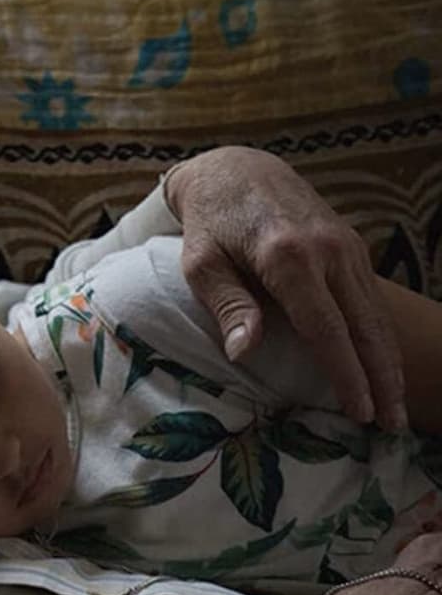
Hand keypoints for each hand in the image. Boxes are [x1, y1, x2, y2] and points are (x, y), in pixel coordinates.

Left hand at [167, 146, 406, 430]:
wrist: (235, 169)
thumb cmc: (209, 223)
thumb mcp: (201, 264)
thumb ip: (227, 306)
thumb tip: (245, 354)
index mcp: (288, 256)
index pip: (327, 328)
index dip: (346, 373)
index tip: (360, 411)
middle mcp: (328, 250)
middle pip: (366, 326)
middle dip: (382, 379)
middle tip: (391, 425)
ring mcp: (346, 246)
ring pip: (377, 314)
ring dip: (388, 361)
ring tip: (393, 408)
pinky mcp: (351, 245)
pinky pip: (371, 298)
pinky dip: (379, 335)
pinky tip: (381, 365)